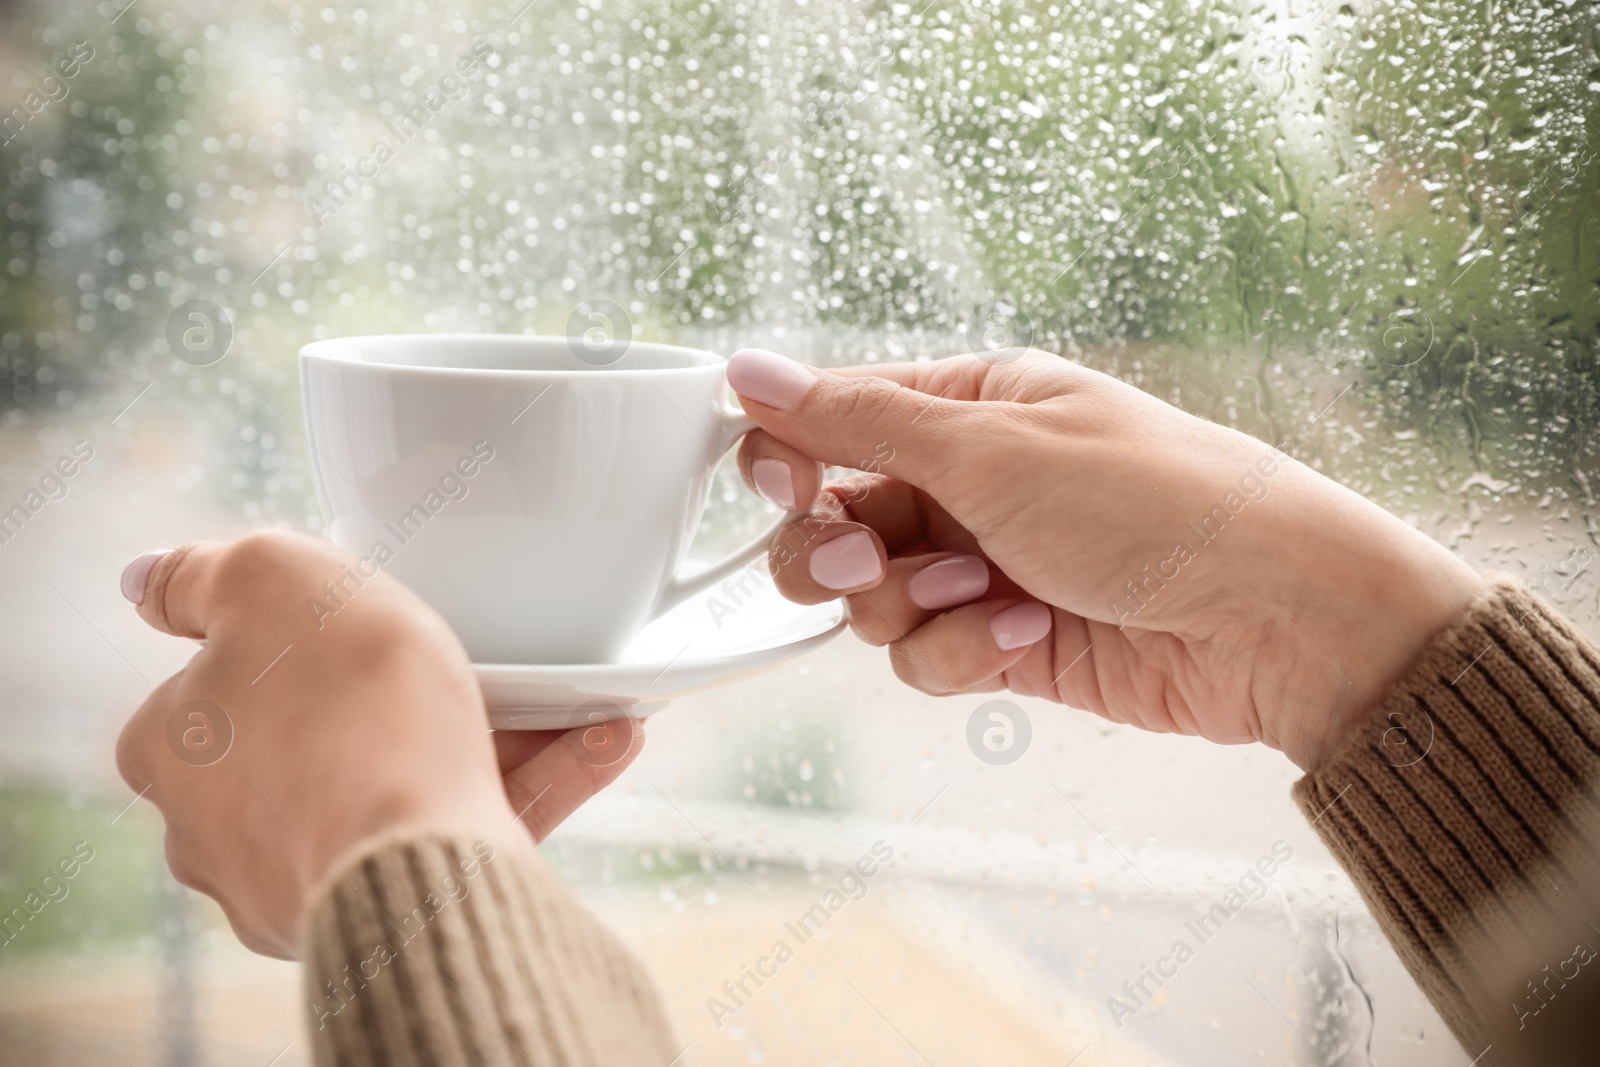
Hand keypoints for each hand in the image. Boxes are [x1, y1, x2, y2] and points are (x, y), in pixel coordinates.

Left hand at [114, 531, 641, 957]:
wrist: (419, 843)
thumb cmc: (345, 704)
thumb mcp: (272, 578)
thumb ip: (202, 572)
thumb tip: (141, 580)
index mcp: (172, 750)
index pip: (222, 676)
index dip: (301, 635)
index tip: (368, 618)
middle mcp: (220, 827)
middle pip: (326, 730)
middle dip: (407, 688)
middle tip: (485, 653)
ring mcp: (302, 875)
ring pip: (405, 779)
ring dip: (497, 736)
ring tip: (580, 700)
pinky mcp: (385, 907)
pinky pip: (461, 827)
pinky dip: (531, 786)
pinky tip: (604, 739)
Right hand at [729, 348, 1484, 770]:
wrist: (1273, 617)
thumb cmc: (1155, 499)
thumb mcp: (994, 447)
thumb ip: (859, 420)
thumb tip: (747, 369)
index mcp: (966, 407)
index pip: (833, 421)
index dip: (789, 458)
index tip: (786, 485)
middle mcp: (966, 483)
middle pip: (832, 520)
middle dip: (838, 550)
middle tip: (873, 555)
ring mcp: (983, 566)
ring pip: (870, 601)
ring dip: (911, 605)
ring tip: (988, 592)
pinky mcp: (1004, 644)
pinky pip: (925, 659)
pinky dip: (962, 653)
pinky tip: (1027, 634)